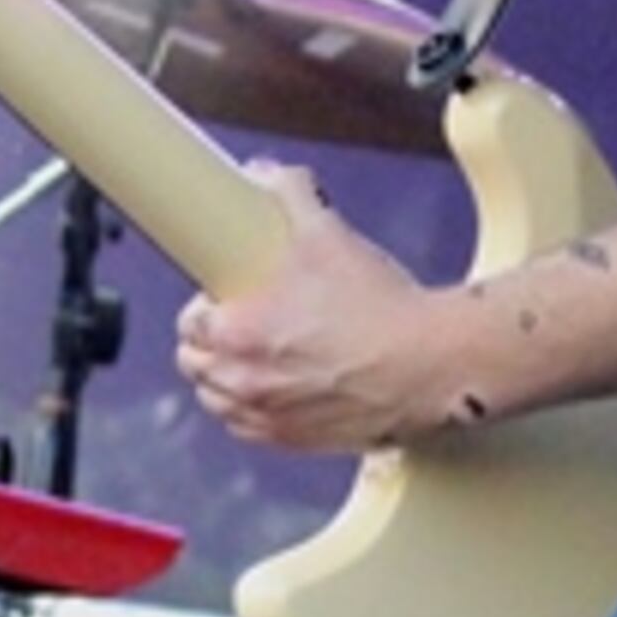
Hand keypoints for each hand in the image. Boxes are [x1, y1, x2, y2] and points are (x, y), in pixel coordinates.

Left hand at [171, 161, 449, 451]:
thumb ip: (290, 193)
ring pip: (218, 402)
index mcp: (236, 333)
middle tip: (238, 321)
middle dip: (207, 343)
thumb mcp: (327, 232)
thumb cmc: (377, 306)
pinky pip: (252, 430)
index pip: (188, 323)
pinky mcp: (297, 441)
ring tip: (254, 356)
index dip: (201, 305)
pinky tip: (278, 388)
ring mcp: (268, 418)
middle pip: (194, 366)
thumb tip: (266, 175)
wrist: (428, 363)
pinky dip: (253, 411)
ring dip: (224, 380)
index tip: (220, 295)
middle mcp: (243, 383)